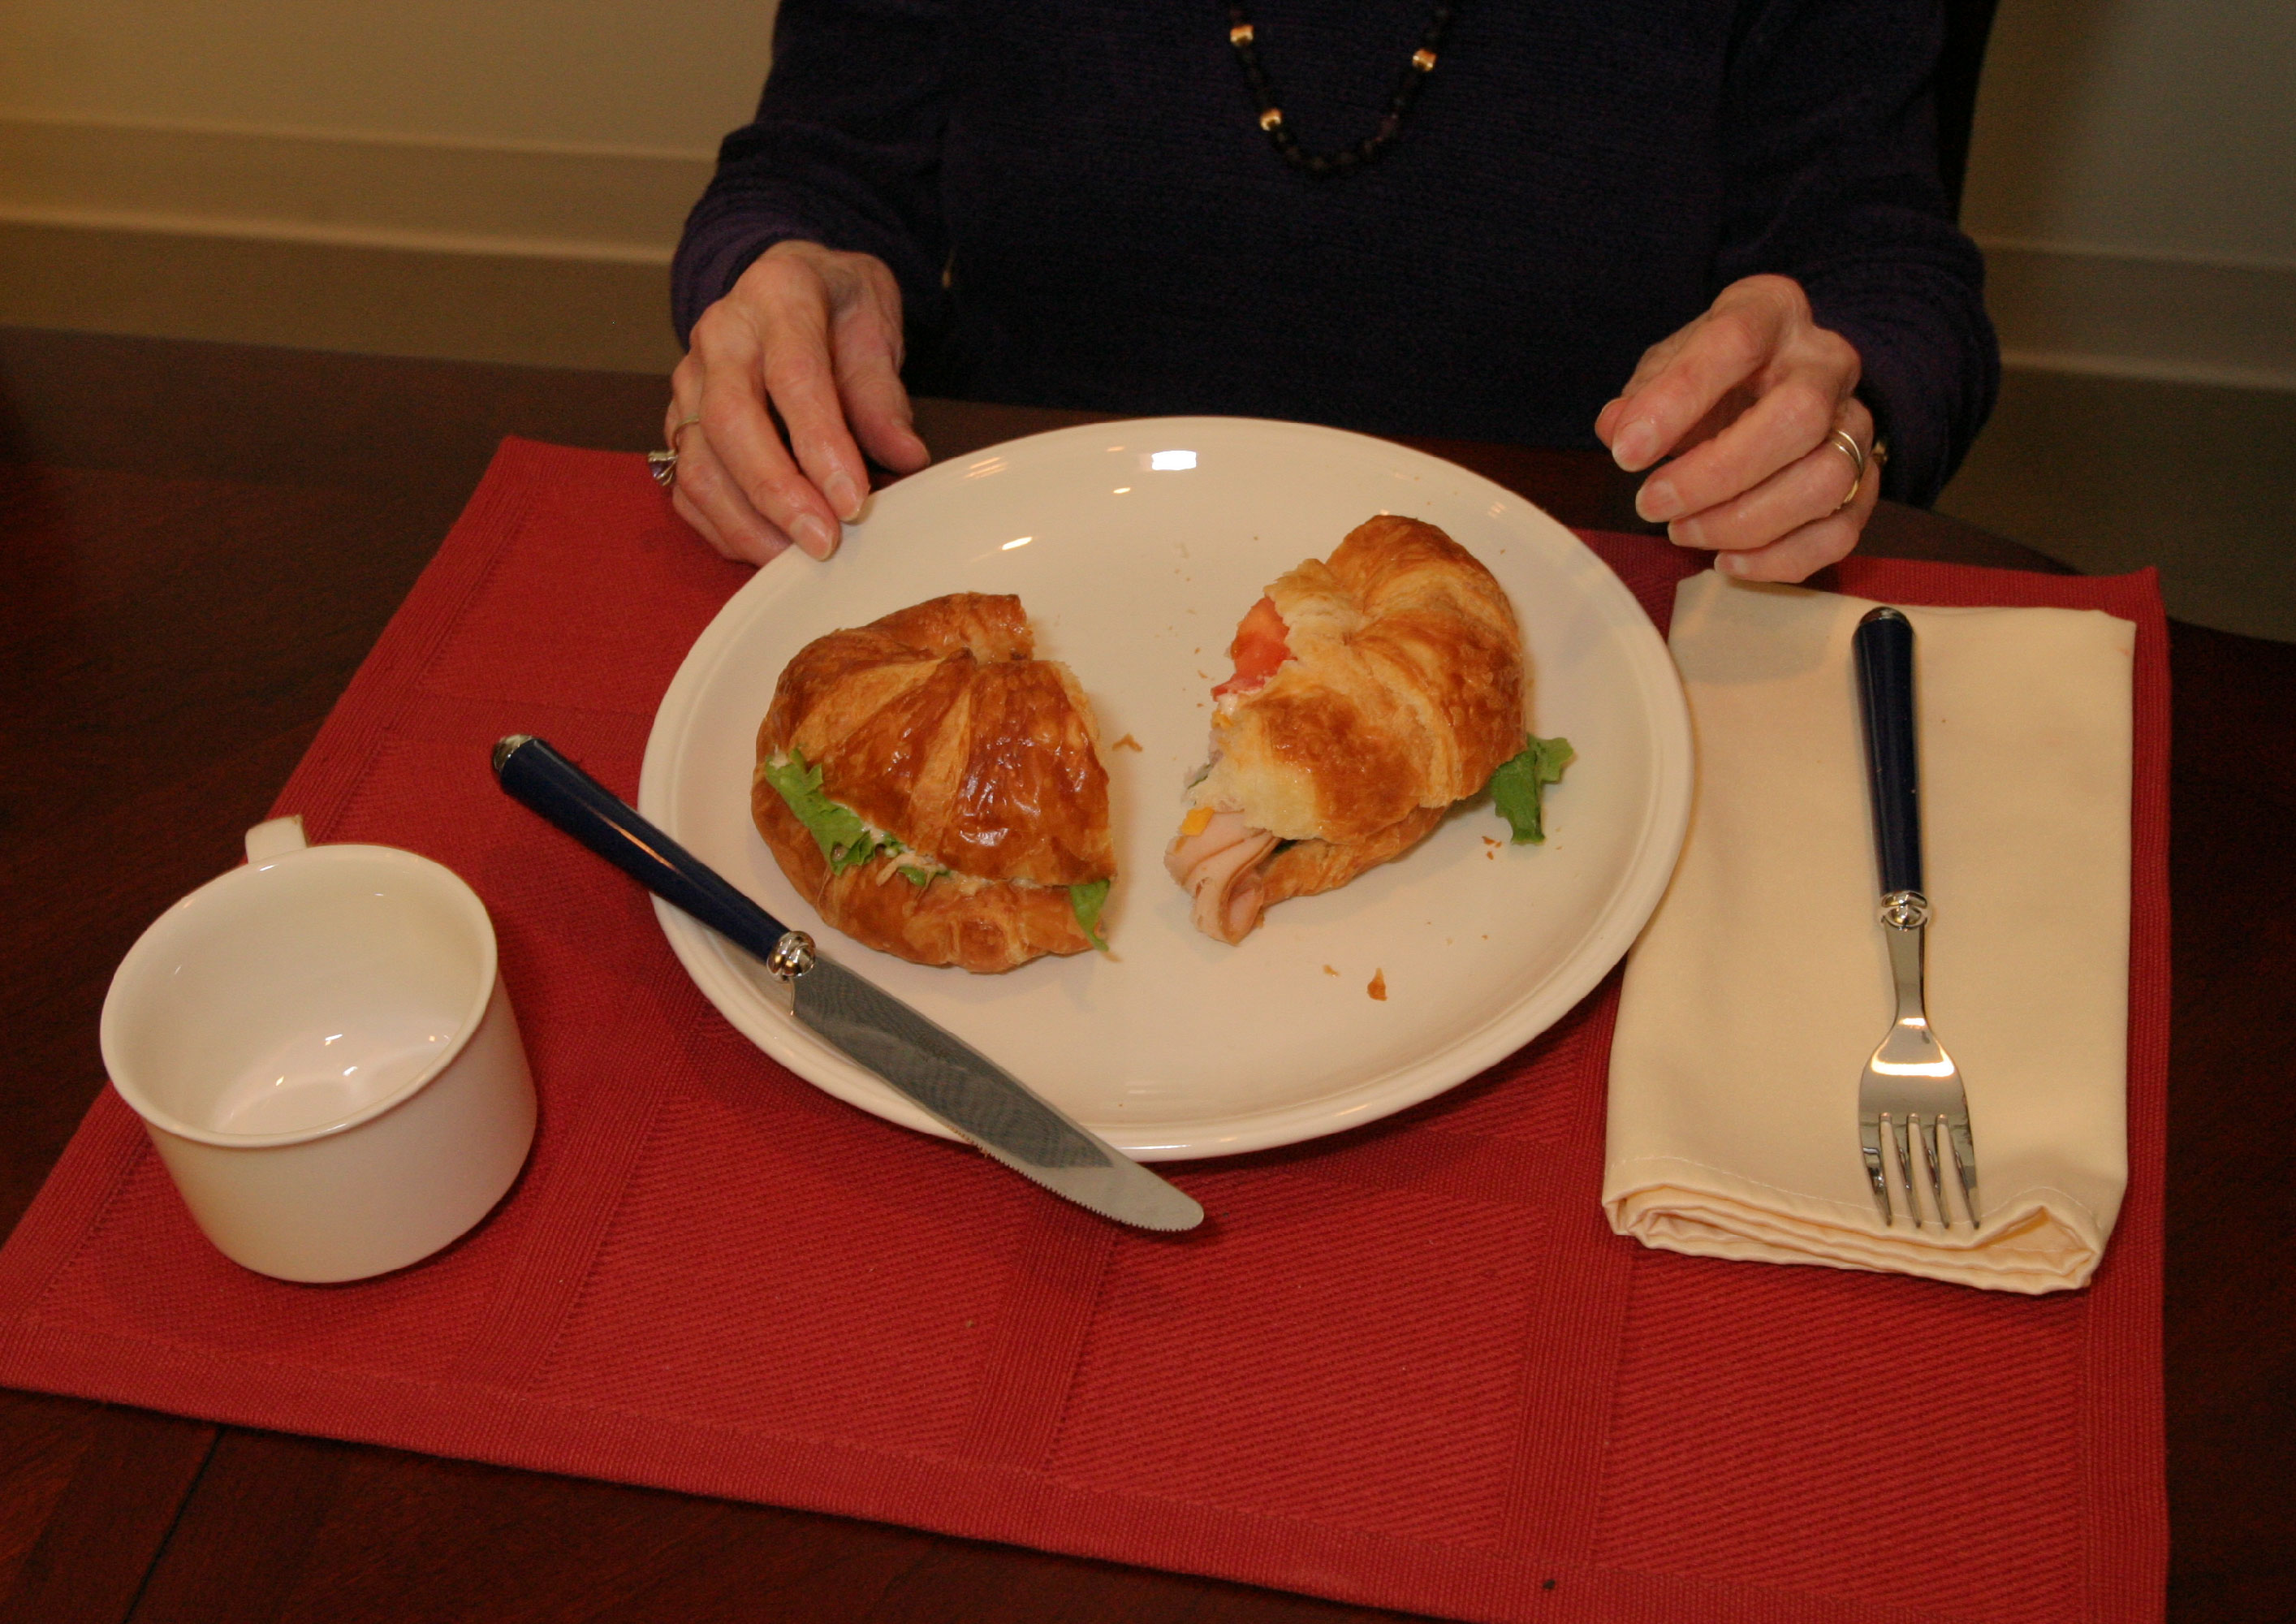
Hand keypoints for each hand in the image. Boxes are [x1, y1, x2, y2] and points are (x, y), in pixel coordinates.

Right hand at [665, 240, 930, 564]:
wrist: (788, 284)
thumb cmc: (837, 307)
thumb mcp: (876, 325)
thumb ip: (882, 393)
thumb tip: (906, 458)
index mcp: (778, 296)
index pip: (793, 376)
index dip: (822, 446)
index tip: (853, 502)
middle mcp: (721, 335)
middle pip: (729, 421)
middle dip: (777, 492)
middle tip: (823, 542)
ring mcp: (688, 379)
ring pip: (699, 461)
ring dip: (746, 522)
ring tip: (796, 561)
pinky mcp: (677, 421)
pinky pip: (685, 485)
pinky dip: (722, 527)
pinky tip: (766, 549)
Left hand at [1594, 274, 1878, 582]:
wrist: (1774, 381)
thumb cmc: (1713, 374)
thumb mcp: (1667, 366)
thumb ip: (1641, 397)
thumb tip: (1620, 432)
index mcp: (1773, 311)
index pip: (1736, 343)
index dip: (1678, 400)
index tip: (1628, 452)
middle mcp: (1827, 362)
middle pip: (1798, 418)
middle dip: (1716, 475)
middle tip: (1653, 503)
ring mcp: (1857, 421)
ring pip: (1826, 479)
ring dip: (1745, 522)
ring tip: (1683, 531)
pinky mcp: (1866, 479)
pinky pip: (1840, 530)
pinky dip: (1780, 559)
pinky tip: (1727, 560)